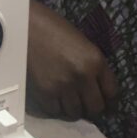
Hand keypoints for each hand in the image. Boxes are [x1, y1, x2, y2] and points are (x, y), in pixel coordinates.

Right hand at [26, 2, 118, 120]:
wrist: (24, 24)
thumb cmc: (53, 28)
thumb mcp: (82, 44)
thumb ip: (93, 67)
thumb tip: (96, 89)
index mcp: (95, 61)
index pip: (112, 93)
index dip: (111, 103)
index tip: (108, 106)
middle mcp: (83, 76)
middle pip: (95, 108)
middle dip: (92, 109)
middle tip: (86, 105)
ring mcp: (63, 86)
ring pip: (75, 113)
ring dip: (73, 109)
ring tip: (68, 101)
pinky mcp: (44, 92)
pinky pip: (55, 111)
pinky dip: (56, 108)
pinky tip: (54, 99)